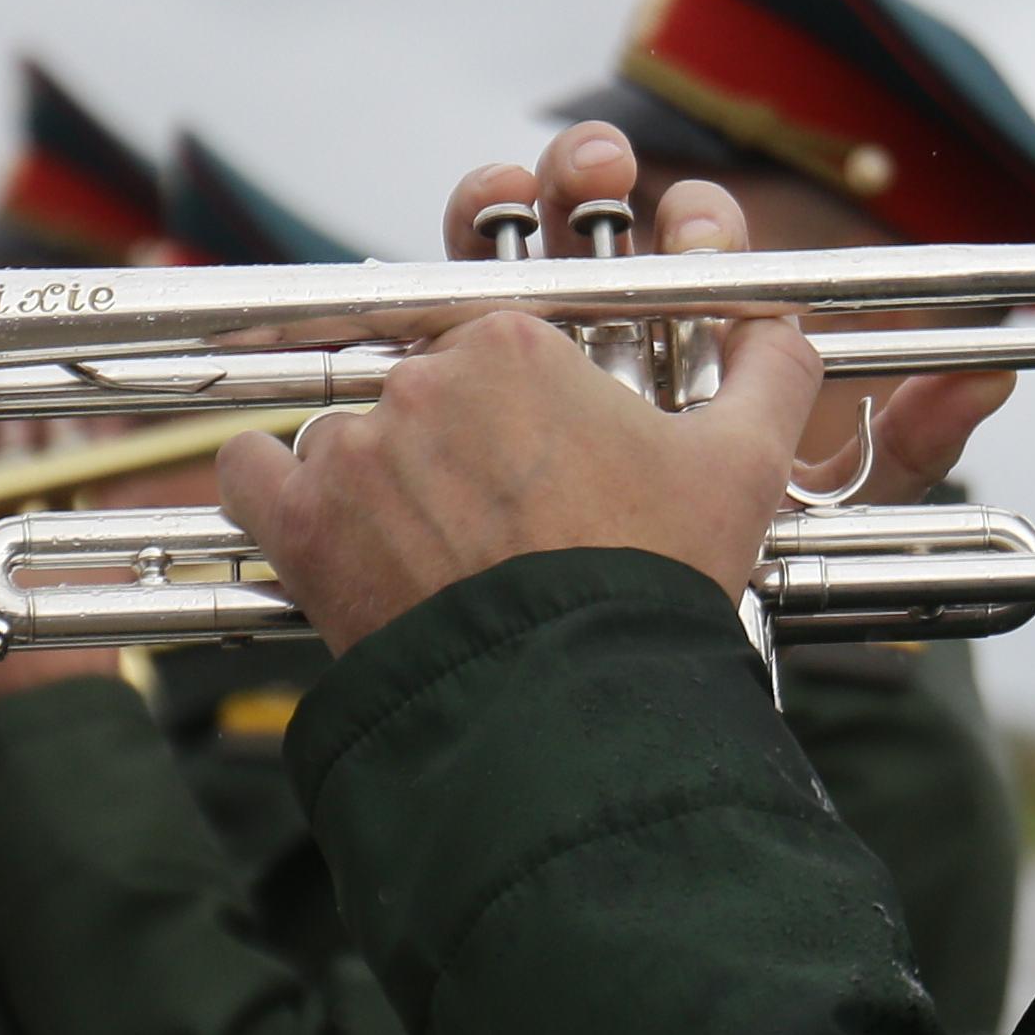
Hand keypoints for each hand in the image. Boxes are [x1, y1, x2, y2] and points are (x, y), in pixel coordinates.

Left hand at [215, 124, 831, 649]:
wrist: (571, 702)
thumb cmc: (655, 582)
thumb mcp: (743, 467)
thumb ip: (769, 374)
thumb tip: (784, 332)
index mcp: (518, 343)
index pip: (493, 343)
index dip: (513, 398)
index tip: (528, 445)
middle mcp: (423, 377)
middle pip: (418, 385)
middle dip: (446, 438)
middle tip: (485, 505)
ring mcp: (354, 447)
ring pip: (343, 429)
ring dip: (368, 471)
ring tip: (420, 539)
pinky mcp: (298, 521)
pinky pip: (250, 470)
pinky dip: (269, 490)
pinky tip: (312, 523)